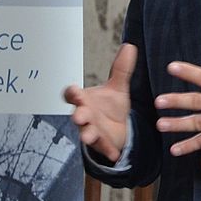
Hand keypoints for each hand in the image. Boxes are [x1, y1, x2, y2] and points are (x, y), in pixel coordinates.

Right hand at [63, 43, 136, 161]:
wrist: (117, 129)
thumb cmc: (110, 107)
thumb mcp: (118, 88)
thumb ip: (122, 69)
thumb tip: (129, 46)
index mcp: (85, 99)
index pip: (72, 95)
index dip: (71, 93)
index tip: (74, 91)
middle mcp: (85, 115)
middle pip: (78, 114)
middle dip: (78, 115)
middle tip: (79, 115)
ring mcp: (91, 130)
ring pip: (86, 133)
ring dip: (86, 134)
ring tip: (88, 135)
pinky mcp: (102, 143)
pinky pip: (103, 147)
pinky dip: (108, 150)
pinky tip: (114, 155)